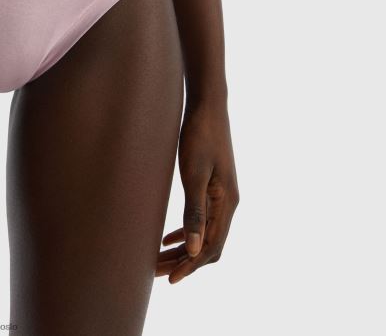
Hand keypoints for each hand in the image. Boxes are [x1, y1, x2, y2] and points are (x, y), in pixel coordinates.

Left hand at [156, 100, 239, 282]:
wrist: (207, 107)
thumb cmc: (199, 136)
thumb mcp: (193, 174)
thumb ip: (194, 211)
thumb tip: (192, 248)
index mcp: (227, 203)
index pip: (211, 247)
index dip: (191, 266)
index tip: (170, 279)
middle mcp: (229, 203)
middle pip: (208, 245)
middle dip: (183, 262)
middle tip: (156, 274)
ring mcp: (222, 196)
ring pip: (204, 234)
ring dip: (182, 250)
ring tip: (158, 261)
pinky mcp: (213, 187)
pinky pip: (202, 220)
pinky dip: (185, 233)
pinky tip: (166, 238)